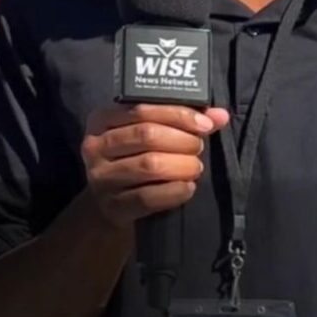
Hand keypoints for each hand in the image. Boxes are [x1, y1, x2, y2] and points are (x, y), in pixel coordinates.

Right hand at [80, 103, 229, 226]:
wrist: (108, 206)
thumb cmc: (132, 160)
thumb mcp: (146, 135)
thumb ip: (181, 122)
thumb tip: (221, 115)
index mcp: (101, 120)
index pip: (142, 110)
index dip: (178, 115)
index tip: (205, 124)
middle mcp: (95, 146)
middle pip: (146, 135)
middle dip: (182, 140)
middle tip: (198, 147)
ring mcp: (101, 177)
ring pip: (149, 165)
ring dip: (181, 165)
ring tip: (195, 167)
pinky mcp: (113, 206)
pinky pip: (148, 197)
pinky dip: (174, 191)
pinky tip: (188, 188)